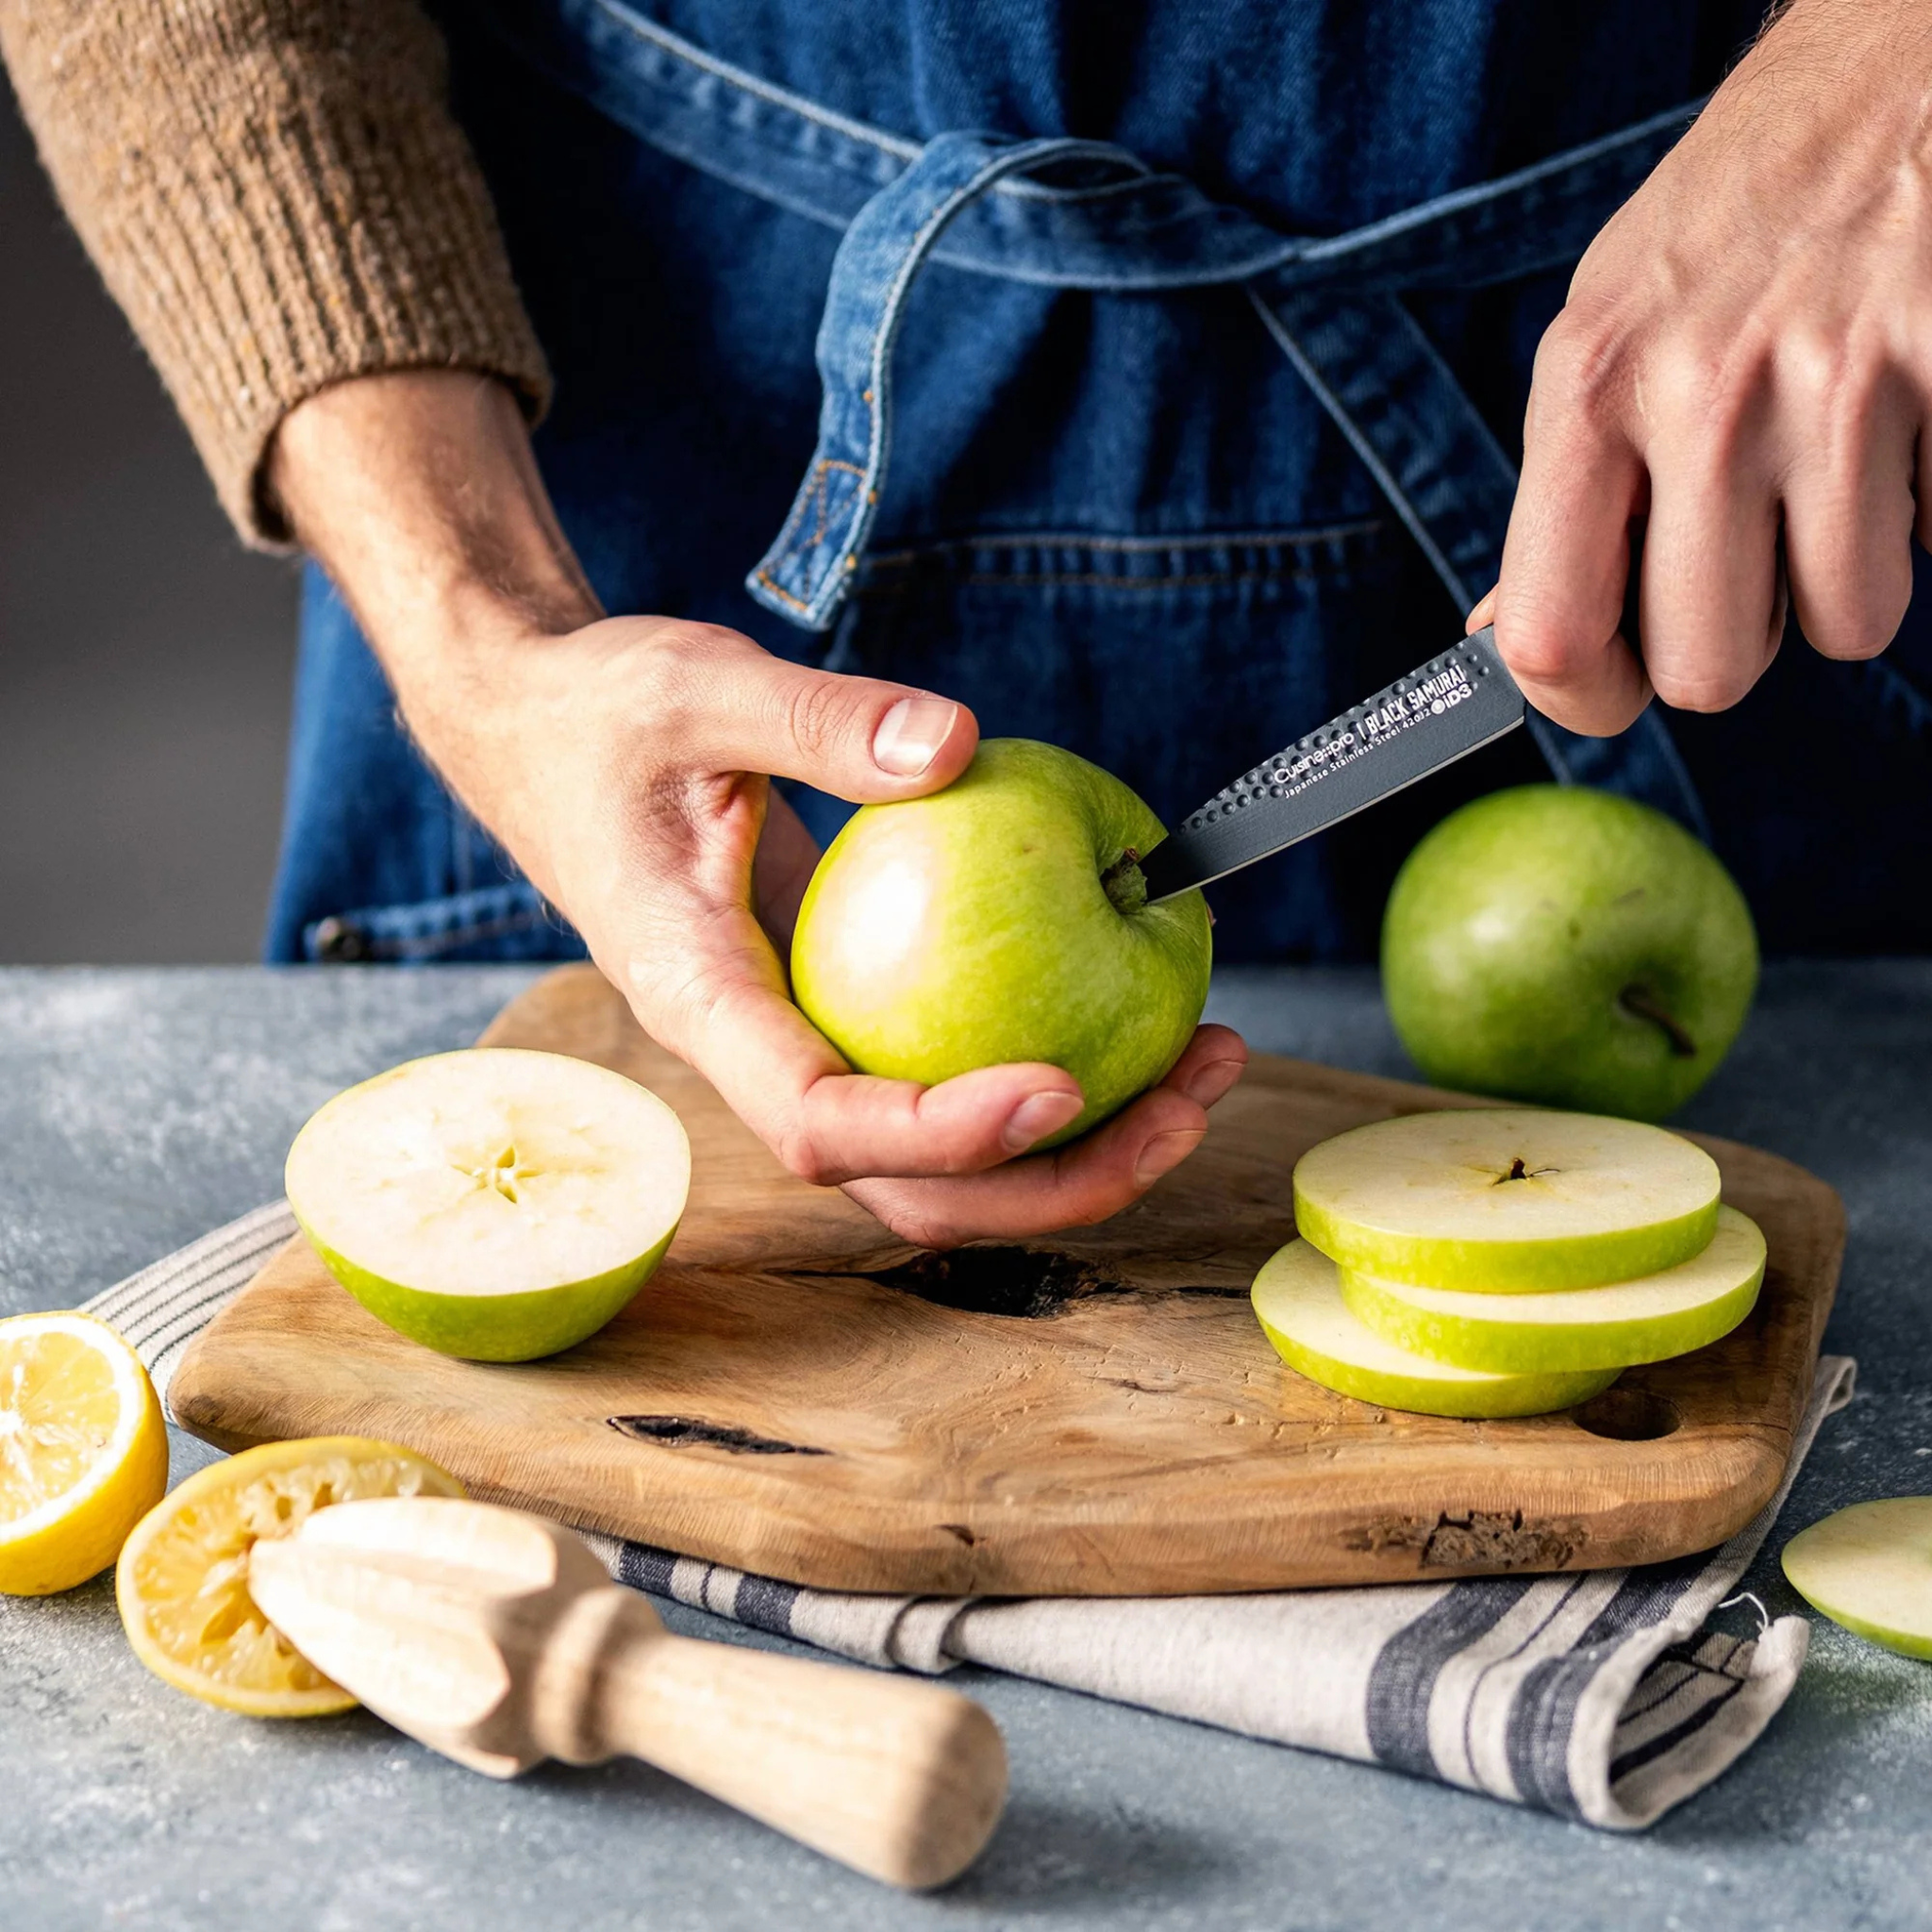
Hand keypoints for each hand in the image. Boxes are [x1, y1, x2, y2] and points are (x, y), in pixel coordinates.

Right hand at [268, 372, 1245, 1246]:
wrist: (540, 738)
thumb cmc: (602, 715)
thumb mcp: (699, 689)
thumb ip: (820, 719)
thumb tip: (961, 744)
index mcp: (699, 1001)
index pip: (820, 1120)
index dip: (941, 1133)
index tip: (1061, 1085)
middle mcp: (754, 1056)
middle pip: (906, 1189)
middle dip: (1055, 1180)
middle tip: (1193, 1104)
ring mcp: (798, 1049)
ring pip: (938, 1166)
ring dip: (1076, 1151)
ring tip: (1203, 1075)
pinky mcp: (839, 1019)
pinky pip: (945, 1087)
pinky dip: (1045, 1086)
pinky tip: (1141, 1026)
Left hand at [1479, 0, 1931, 729]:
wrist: (1891, 61)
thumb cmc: (1732, 224)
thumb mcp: (1606, 336)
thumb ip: (1564, 496)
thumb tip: (1502, 643)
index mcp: (1589, 388)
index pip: (1551, 639)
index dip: (1587, 696)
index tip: (1617, 678)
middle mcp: (1703, 390)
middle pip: (1709, 670)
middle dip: (1739, 635)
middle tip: (1751, 546)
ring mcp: (1841, 379)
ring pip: (1847, 627)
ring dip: (1845, 572)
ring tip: (1837, 460)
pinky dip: (1931, 505)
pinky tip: (1909, 414)